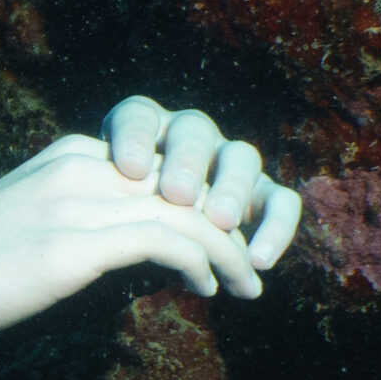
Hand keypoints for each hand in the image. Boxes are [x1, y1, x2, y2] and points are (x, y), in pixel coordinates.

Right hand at [0, 123, 301, 367]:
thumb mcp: (31, 228)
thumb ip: (81, 222)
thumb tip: (134, 251)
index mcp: (70, 154)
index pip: (165, 162)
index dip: (208, 201)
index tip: (227, 243)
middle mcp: (80, 163)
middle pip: (187, 178)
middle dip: (233, 223)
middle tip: (252, 267)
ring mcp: (76, 197)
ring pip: (187, 209)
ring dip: (230, 250)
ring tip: (247, 286)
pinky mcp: (73, 240)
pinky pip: (166, 239)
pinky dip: (203, 263)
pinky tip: (209, 289)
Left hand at [98, 95, 301, 273]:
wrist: (144, 243)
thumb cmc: (111, 227)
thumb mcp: (101, 213)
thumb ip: (102, 207)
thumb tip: (100, 221)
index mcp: (142, 130)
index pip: (138, 117)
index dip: (136, 138)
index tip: (129, 168)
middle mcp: (189, 137)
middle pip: (194, 132)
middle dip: (187, 161)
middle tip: (178, 194)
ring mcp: (229, 162)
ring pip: (242, 158)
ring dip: (232, 189)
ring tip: (221, 223)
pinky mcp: (262, 194)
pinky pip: (281, 201)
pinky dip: (275, 227)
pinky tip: (257, 262)